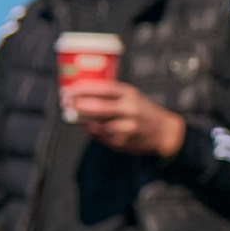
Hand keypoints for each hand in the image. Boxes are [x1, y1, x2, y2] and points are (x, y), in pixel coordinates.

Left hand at [65, 73, 185, 156]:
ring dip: (81, 120)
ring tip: (73, 115)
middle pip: (98, 107)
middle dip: (78, 105)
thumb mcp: (131, 96)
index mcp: (130, 95)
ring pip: (96, 124)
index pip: (104, 89)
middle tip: (65, 103)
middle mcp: (129, 110)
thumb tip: (81, 92)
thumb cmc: (144, 111)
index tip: (69, 89)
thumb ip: (111, 94)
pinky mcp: (123, 142)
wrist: (164, 132)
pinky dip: (91, 131)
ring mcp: (126, 127)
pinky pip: (101, 136)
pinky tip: (87, 126)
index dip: (84, 89)